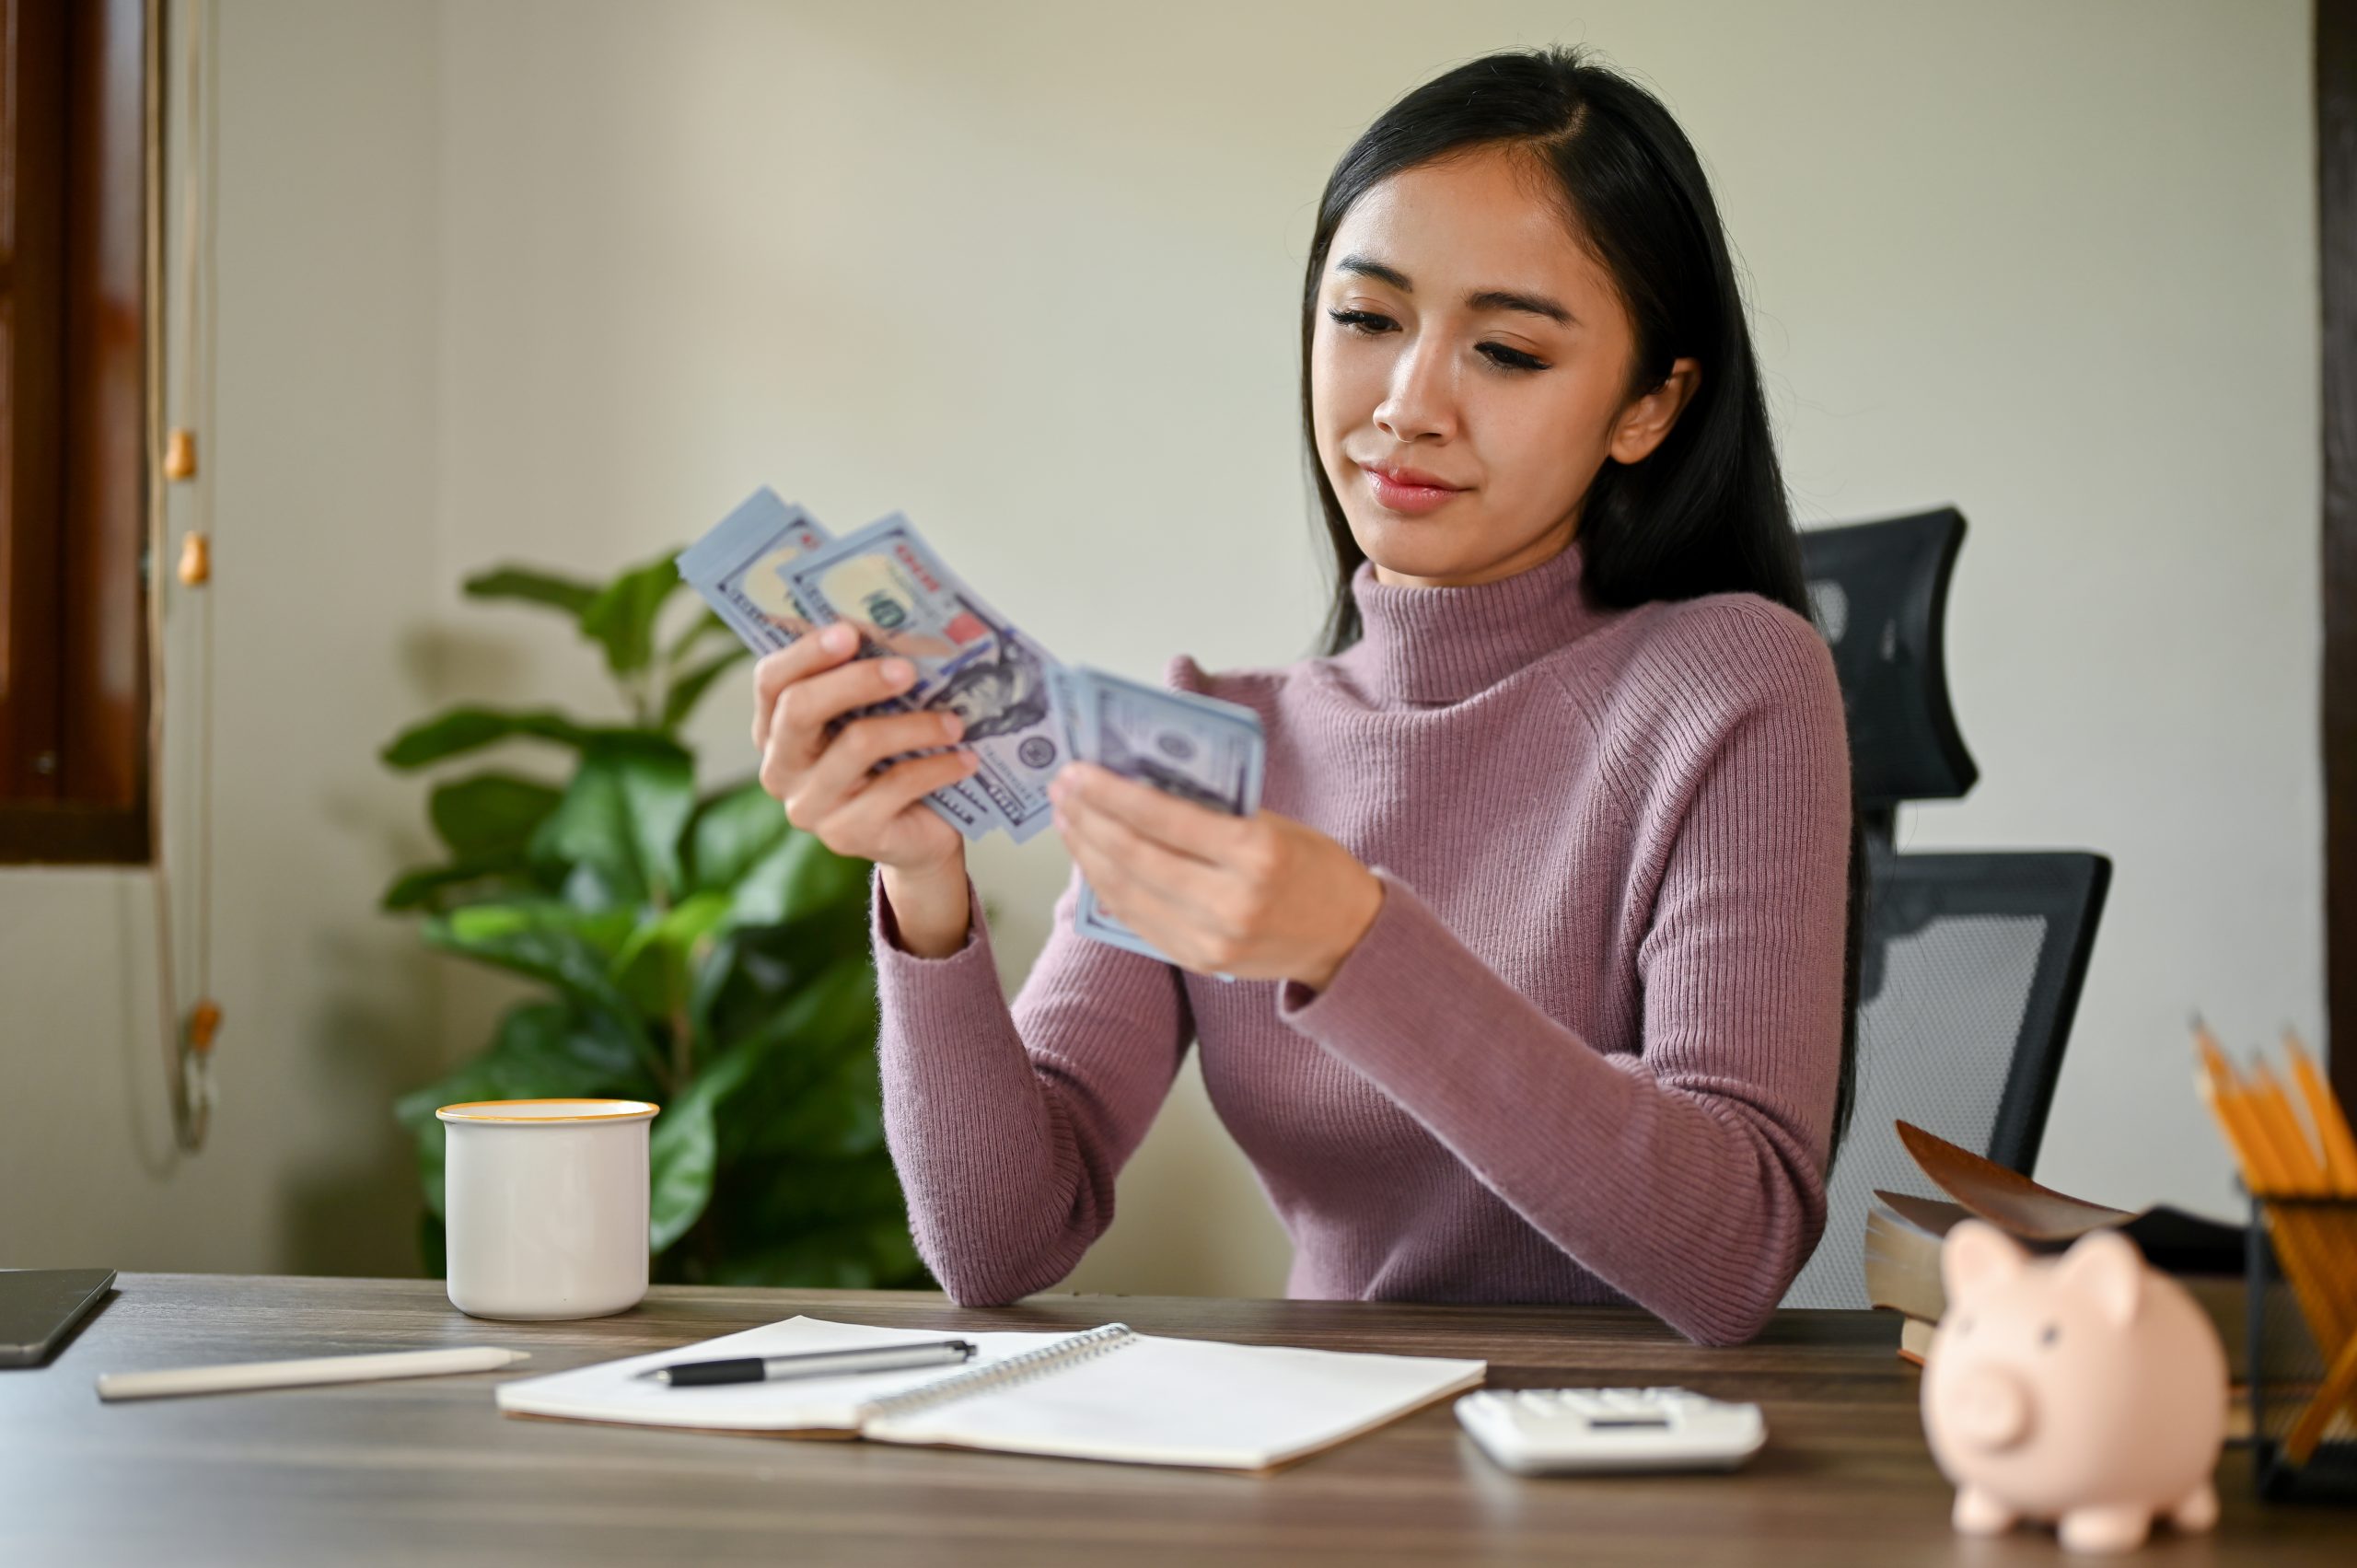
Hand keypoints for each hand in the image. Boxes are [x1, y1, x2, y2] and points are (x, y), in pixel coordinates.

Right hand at [751, 625, 979, 948]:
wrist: (919, 832)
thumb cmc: (892, 761)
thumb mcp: (875, 717)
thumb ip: (871, 680)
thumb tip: (904, 632)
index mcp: (776, 728)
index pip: (771, 681)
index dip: (806, 652)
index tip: (850, 631)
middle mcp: (781, 768)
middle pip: (800, 709)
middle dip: (856, 680)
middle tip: (908, 669)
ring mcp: (809, 806)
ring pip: (856, 744)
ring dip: (914, 726)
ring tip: (955, 722)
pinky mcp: (846, 835)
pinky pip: (894, 786)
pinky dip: (936, 767)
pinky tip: (965, 759)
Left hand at [1048, 762, 1383, 989]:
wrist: (1346, 935)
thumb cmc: (1310, 865)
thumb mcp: (1272, 823)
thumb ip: (1210, 810)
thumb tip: (1136, 784)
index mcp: (1257, 853)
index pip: (1165, 818)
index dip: (1112, 793)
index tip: (1078, 771)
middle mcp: (1232, 901)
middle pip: (1136, 856)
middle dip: (1089, 819)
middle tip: (1062, 790)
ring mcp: (1213, 939)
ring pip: (1127, 891)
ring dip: (1088, 853)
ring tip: (1068, 821)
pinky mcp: (1199, 962)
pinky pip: (1139, 920)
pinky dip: (1108, 889)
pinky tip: (1092, 862)